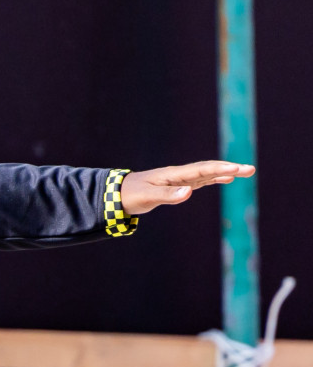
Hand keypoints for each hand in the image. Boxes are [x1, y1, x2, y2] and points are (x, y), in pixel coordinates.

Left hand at [121, 161, 254, 214]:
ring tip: (245, 171)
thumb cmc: (131, 195)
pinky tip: (225, 178)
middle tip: (250, 169)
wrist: (116, 194)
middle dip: (229, 168)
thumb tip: (189, 193)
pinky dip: (214, 178)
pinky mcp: (177, 186)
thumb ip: (168, 195)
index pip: (201, 170)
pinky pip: (200, 180)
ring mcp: (179, 179)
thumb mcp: (148, 197)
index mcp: (173, 175)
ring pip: (207, 173)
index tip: (237, 169)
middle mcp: (179, 175)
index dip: (220, 169)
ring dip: (225, 172)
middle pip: (208, 169)